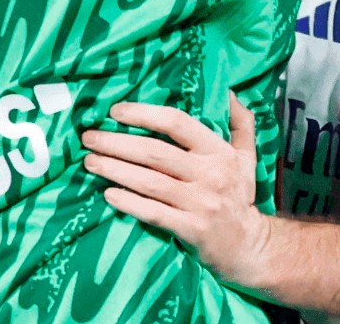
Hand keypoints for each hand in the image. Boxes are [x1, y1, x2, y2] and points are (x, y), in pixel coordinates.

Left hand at [82, 94, 272, 287]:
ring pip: (150, 182)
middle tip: (89, 138)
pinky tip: (109, 194)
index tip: (115, 111)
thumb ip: (240, 122)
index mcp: (219, 152)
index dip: (144, 113)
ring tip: (90, 162)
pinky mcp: (192, 230)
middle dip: (117, 142)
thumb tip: (230, 92)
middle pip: (155, 152)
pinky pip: (154, 213)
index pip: (177, 123)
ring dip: (115, 170)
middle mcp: (211, 174)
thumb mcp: (247, 156)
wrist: (250, 246)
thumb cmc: (239, 195)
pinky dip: (129, 203)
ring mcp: (201, 203)